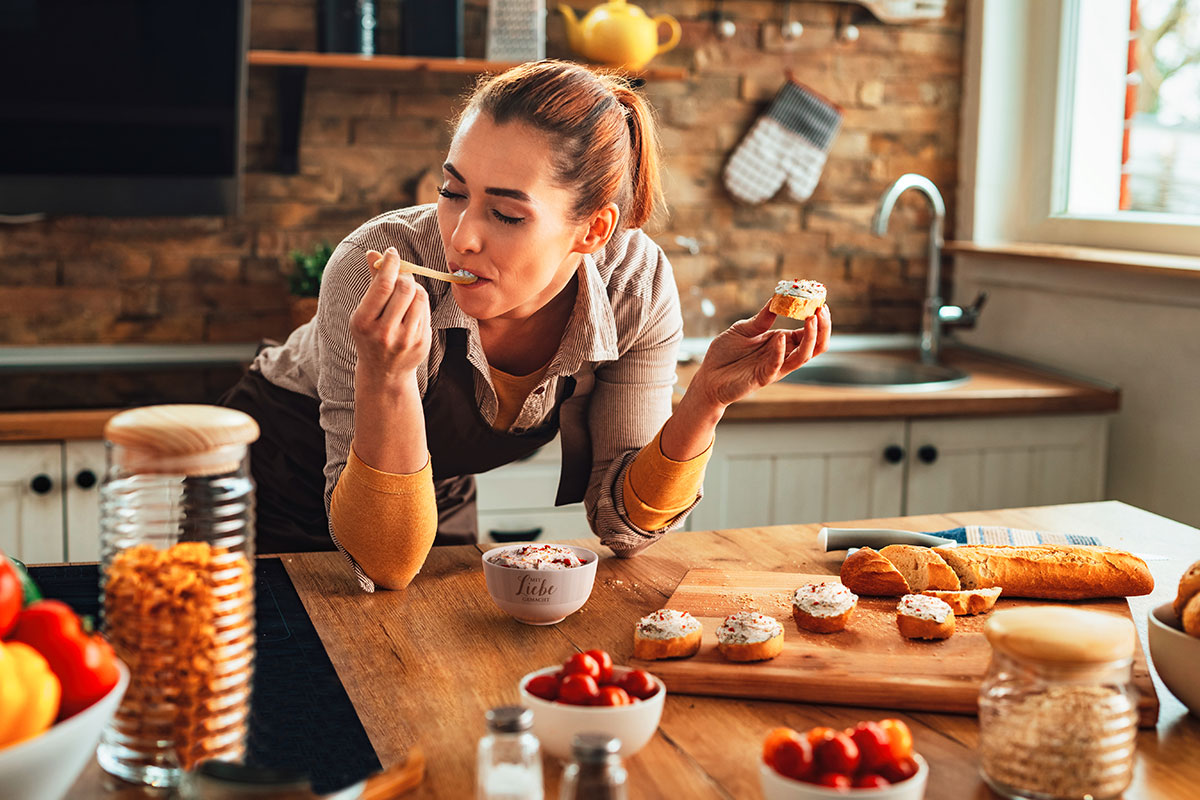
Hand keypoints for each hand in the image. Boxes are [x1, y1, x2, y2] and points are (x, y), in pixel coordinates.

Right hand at [350, 247, 430, 387]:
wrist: (384, 372)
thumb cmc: (372, 334)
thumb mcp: (365, 311)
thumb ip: (372, 282)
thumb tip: (373, 253)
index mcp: (363, 322)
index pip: (383, 285)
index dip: (390, 264)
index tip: (393, 253)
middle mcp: (383, 332)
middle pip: (404, 288)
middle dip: (405, 276)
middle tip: (402, 276)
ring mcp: (404, 339)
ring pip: (419, 297)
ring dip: (415, 288)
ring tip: (407, 293)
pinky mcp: (421, 342)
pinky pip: (426, 310)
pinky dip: (420, 302)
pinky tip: (412, 309)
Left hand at [690, 303, 830, 409]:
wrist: (708, 377)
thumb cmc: (725, 354)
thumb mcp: (743, 329)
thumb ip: (761, 319)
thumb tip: (776, 299)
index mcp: (781, 342)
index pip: (808, 332)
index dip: (817, 318)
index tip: (820, 301)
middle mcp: (783, 355)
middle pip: (815, 345)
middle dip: (822, 327)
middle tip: (821, 309)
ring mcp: (775, 367)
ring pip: (803, 356)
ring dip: (810, 338)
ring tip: (811, 318)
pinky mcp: (762, 377)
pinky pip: (777, 366)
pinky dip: (780, 352)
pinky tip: (780, 337)